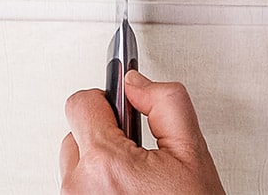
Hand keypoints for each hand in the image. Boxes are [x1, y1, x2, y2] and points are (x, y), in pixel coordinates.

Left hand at [60, 70, 224, 193]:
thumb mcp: (193, 154)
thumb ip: (166, 103)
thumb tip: (136, 83)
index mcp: (106, 165)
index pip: (81, 103)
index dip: (106, 101)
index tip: (122, 111)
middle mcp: (79, 189)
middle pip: (75, 136)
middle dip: (104, 139)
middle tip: (136, 156)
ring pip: (75, 168)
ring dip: (98, 169)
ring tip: (133, 184)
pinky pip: (77, 192)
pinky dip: (96, 190)